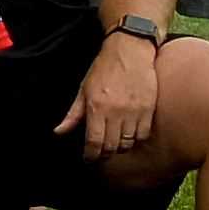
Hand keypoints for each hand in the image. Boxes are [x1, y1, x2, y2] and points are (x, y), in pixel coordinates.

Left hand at [78, 35, 160, 156]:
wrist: (130, 51)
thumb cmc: (104, 69)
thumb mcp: (83, 89)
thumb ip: (73, 114)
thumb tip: (59, 132)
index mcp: (96, 107)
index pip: (94, 142)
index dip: (91, 155)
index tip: (89, 158)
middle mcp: (116, 111)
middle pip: (111, 146)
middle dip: (105, 154)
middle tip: (101, 153)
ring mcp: (134, 111)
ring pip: (128, 142)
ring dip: (120, 146)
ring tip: (115, 142)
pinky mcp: (149, 108)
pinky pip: (143, 134)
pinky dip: (136, 138)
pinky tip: (130, 133)